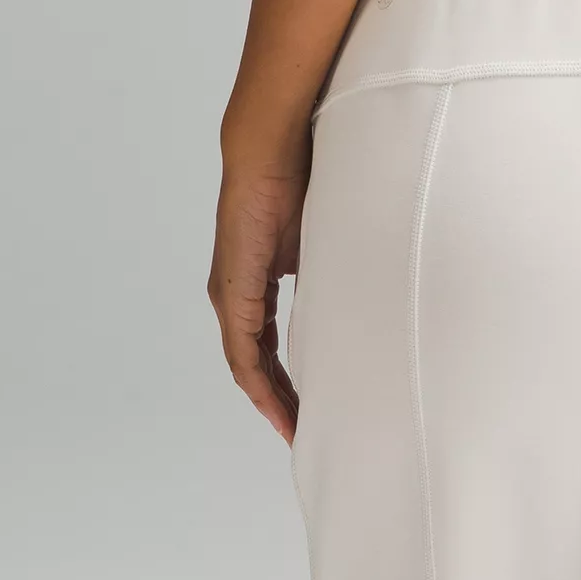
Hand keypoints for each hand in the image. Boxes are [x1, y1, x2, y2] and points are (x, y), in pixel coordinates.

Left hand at [208, 145, 307, 442]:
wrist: (269, 149)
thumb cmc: (299, 179)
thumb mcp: (316, 239)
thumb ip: (322, 269)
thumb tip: (350, 292)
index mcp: (255, 282)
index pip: (267, 346)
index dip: (286, 380)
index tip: (307, 407)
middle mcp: (236, 295)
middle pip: (255, 364)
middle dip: (279, 400)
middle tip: (304, 430)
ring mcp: (231, 295)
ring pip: (247, 364)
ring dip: (270, 398)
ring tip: (294, 427)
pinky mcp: (233, 292)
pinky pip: (244, 351)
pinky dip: (260, 381)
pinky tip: (277, 404)